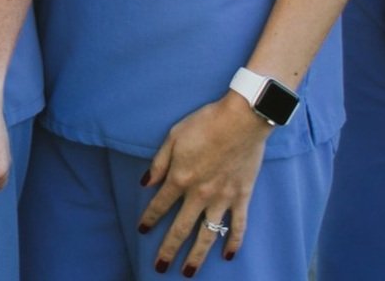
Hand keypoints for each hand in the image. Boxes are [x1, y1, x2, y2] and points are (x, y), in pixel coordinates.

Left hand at [139, 95, 270, 275]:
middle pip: (180, 229)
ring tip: (189, 272)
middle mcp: (199, 194)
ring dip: (196, 256)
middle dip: (168, 250)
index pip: (160, 205)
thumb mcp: (174, 136)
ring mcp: (222, 198)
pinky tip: (228, 256)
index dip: (149, 219)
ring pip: (207, 235)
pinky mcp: (241, 197)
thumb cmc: (206, 122)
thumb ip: (159, 162)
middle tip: (160, 267)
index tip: (142, 230)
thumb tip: (145, 183)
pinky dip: (234, 242)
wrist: (242, 119)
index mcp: (180, 178)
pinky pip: (238, 226)